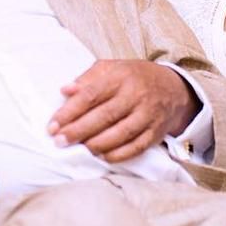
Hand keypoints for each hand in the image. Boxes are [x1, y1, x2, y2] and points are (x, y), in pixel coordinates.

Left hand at [48, 59, 197, 162]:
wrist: (173, 89)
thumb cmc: (134, 78)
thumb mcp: (112, 68)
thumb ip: (88, 78)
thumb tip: (65, 90)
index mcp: (121, 77)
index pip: (91, 95)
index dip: (70, 112)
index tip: (52, 126)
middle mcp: (136, 95)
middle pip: (104, 116)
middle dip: (79, 131)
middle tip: (59, 141)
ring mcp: (148, 115)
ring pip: (121, 134)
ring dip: (96, 144)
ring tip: (79, 149)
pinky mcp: (156, 132)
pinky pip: (136, 147)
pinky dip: (117, 154)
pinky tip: (101, 156)